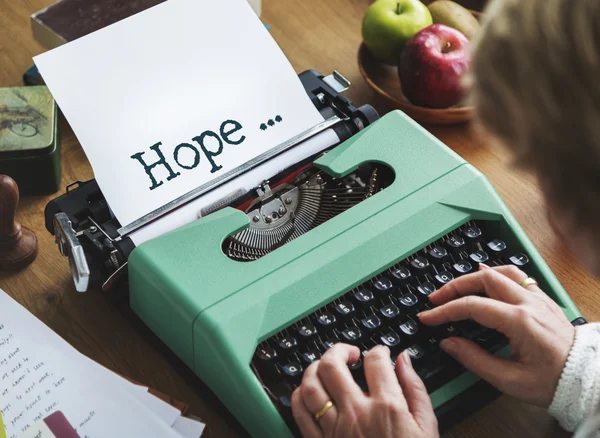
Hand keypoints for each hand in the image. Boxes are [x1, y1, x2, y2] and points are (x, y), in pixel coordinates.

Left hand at [291, 344, 438, 437]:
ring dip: (316, 368)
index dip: (377, 350)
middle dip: (339, 349)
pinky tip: (311, 391)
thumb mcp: (426, 427)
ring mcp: (335, 430)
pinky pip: (300, 412)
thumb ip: (415, 389)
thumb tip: (403, 360)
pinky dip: (300, 395)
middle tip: (349, 353)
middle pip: (332, 365)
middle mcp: (357, 414)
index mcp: (387, 408)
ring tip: (326, 367)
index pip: (375, 361)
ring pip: (310, 385)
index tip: (379, 353)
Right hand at [418, 265, 574, 406]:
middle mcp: (528, 303)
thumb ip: (474, 359)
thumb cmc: (553, 382)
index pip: (472, 306)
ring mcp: (538, 298)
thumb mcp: (510, 380)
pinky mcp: (543, 299)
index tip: (427, 317)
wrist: (587, 380)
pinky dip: (496, 273)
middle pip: (483, 278)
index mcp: (519, 321)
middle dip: (454, 286)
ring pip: (500, 271)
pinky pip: (517, 276)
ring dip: (474, 276)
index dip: (444, 311)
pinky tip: (486, 278)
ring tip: (456, 287)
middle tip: (436, 299)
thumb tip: (449, 342)